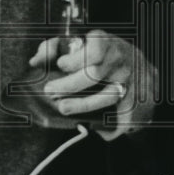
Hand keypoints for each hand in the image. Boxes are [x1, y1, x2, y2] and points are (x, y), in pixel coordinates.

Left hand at [29, 29, 157, 139]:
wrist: (138, 62)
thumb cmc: (99, 52)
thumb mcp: (79, 42)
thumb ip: (54, 47)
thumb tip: (35, 62)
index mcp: (106, 42)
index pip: (94, 48)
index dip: (76, 59)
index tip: (60, 64)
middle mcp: (120, 59)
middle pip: (95, 74)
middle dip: (70, 85)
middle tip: (50, 91)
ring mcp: (130, 79)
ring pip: (108, 95)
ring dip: (83, 105)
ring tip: (63, 108)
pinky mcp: (137, 97)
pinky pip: (127, 114)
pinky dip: (116, 126)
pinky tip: (102, 132)